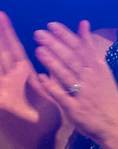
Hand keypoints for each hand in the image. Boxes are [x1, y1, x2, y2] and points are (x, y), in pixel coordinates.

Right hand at [0, 12, 58, 148]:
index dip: (8, 33)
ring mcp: (1, 91)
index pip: (15, 49)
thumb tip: (37, 66)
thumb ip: (40, 80)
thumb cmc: (46, 121)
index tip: (0, 16)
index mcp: (25, 76)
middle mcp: (10, 80)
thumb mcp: (49, 95)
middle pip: (1, 53)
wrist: (37, 143)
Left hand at [32, 20, 117, 148]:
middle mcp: (90, 78)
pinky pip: (62, 96)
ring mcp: (83, 93)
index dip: (65, 36)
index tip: (51, 25)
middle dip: (55, 45)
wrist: (116, 123)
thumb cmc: (105, 95)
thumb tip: (82, 24)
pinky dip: (51, 86)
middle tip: (38, 33)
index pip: (80, 47)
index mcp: (97, 67)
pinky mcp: (75, 108)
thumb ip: (88, 48)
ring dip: (52, 62)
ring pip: (67, 74)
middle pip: (72, 58)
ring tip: (38, 50)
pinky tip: (39, 78)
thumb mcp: (101, 68)